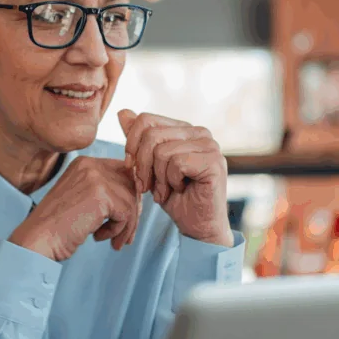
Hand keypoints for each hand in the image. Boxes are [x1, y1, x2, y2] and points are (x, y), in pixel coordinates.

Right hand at [8, 156, 141, 260]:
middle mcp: (91, 164)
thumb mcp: (82, 199)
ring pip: (132, 200)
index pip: (123, 173)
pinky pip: (127, 213)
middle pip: (131, 184)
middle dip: (132, 212)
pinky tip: (100, 237)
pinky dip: (119, 230)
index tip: (123, 219)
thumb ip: (105, 191)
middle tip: (123, 235)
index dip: (128, 197)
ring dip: (126, 225)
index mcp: (85, 163)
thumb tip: (139, 196)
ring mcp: (96, 177)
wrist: (38, 240)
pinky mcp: (101, 195)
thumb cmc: (58, 226)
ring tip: (112, 240)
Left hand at [118, 110, 232, 247]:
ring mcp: (210, 145)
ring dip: (158, 178)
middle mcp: (200, 132)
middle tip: (147, 186)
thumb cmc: (175, 198)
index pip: (146, 119)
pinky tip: (180, 190)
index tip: (132, 169)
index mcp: (184, 129)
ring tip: (165, 191)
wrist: (196, 226)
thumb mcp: (149, 167)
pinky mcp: (214, 161)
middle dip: (142, 165)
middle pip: (151, 135)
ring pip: (162, 151)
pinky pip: (177, 163)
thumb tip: (123, 112)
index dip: (131, 145)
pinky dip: (171, 181)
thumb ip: (139, 140)